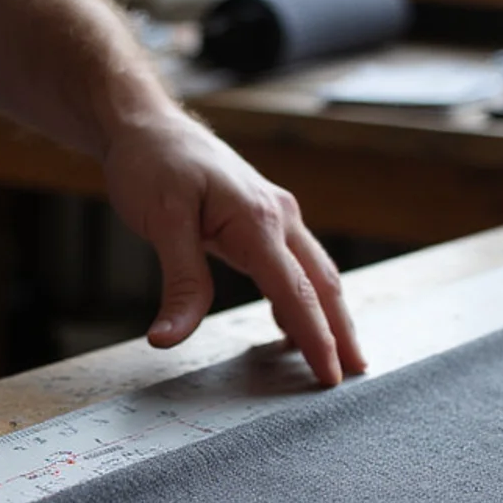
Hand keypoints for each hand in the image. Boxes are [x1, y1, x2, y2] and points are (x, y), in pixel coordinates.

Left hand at [101, 111, 365, 385]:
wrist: (147, 126)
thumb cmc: (152, 165)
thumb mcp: (161, 224)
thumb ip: (179, 284)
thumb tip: (169, 338)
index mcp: (259, 220)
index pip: (297, 291)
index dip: (316, 338)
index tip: (331, 376)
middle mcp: (278, 216)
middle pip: (322, 284)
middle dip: (340, 332)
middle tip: (355, 376)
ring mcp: (275, 216)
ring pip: (313, 273)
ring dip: (327, 315)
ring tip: (338, 357)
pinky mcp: (262, 219)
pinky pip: (292, 265)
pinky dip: (301, 297)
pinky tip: (294, 325)